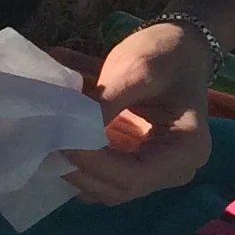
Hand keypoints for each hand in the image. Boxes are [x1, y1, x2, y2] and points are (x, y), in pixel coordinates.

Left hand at [64, 21, 214, 204]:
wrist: (182, 46)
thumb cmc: (168, 54)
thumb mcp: (136, 71)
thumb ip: (105, 103)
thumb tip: (66, 129)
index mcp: (187, 150)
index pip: (135, 175)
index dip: (95, 164)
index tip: (61, 142)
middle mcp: (175, 170)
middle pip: (120, 189)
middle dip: (81, 171)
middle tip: (47, 145)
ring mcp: (156, 170)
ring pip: (108, 188)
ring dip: (76, 171)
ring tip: (49, 145)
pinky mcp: (137, 163)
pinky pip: (104, 176)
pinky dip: (80, 165)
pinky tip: (58, 144)